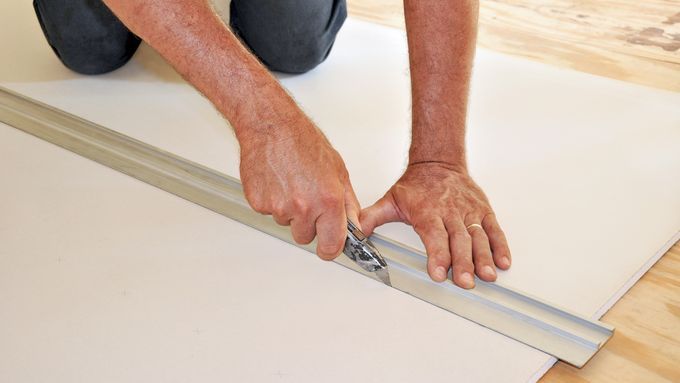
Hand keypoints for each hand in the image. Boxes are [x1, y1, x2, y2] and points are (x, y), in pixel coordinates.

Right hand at [239, 118, 359, 259]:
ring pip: (287, 223)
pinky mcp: (259, 203)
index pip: (331, 246)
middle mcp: (304, 207)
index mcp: (328, 201)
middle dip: (308, 224)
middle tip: (307, 198)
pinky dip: (273, 201)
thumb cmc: (303, 141)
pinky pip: (269, 213)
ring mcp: (279, 207)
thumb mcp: (338, 171)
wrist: (271, 126)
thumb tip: (353, 225)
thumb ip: (348, 203)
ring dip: (290, 210)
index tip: (329, 246)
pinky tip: (278, 181)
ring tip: (292, 183)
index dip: (330, 248)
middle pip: (305, 237)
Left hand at [360, 162, 510, 287]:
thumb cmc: (416, 184)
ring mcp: (468, 212)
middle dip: (463, 263)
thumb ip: (371, 218)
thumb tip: (352, 232)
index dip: (437, 255)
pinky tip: (503, 261)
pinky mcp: (483, 211)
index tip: (439, 272)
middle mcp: (450, 213)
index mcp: (428, 212)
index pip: (434, 236)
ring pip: (478, 237)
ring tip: (488, 275)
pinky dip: (500, 245)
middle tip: (466, 282)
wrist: (438, 161)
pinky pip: (494, 229)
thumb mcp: (391, 199)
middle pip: (459, 241)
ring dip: (484, 257)